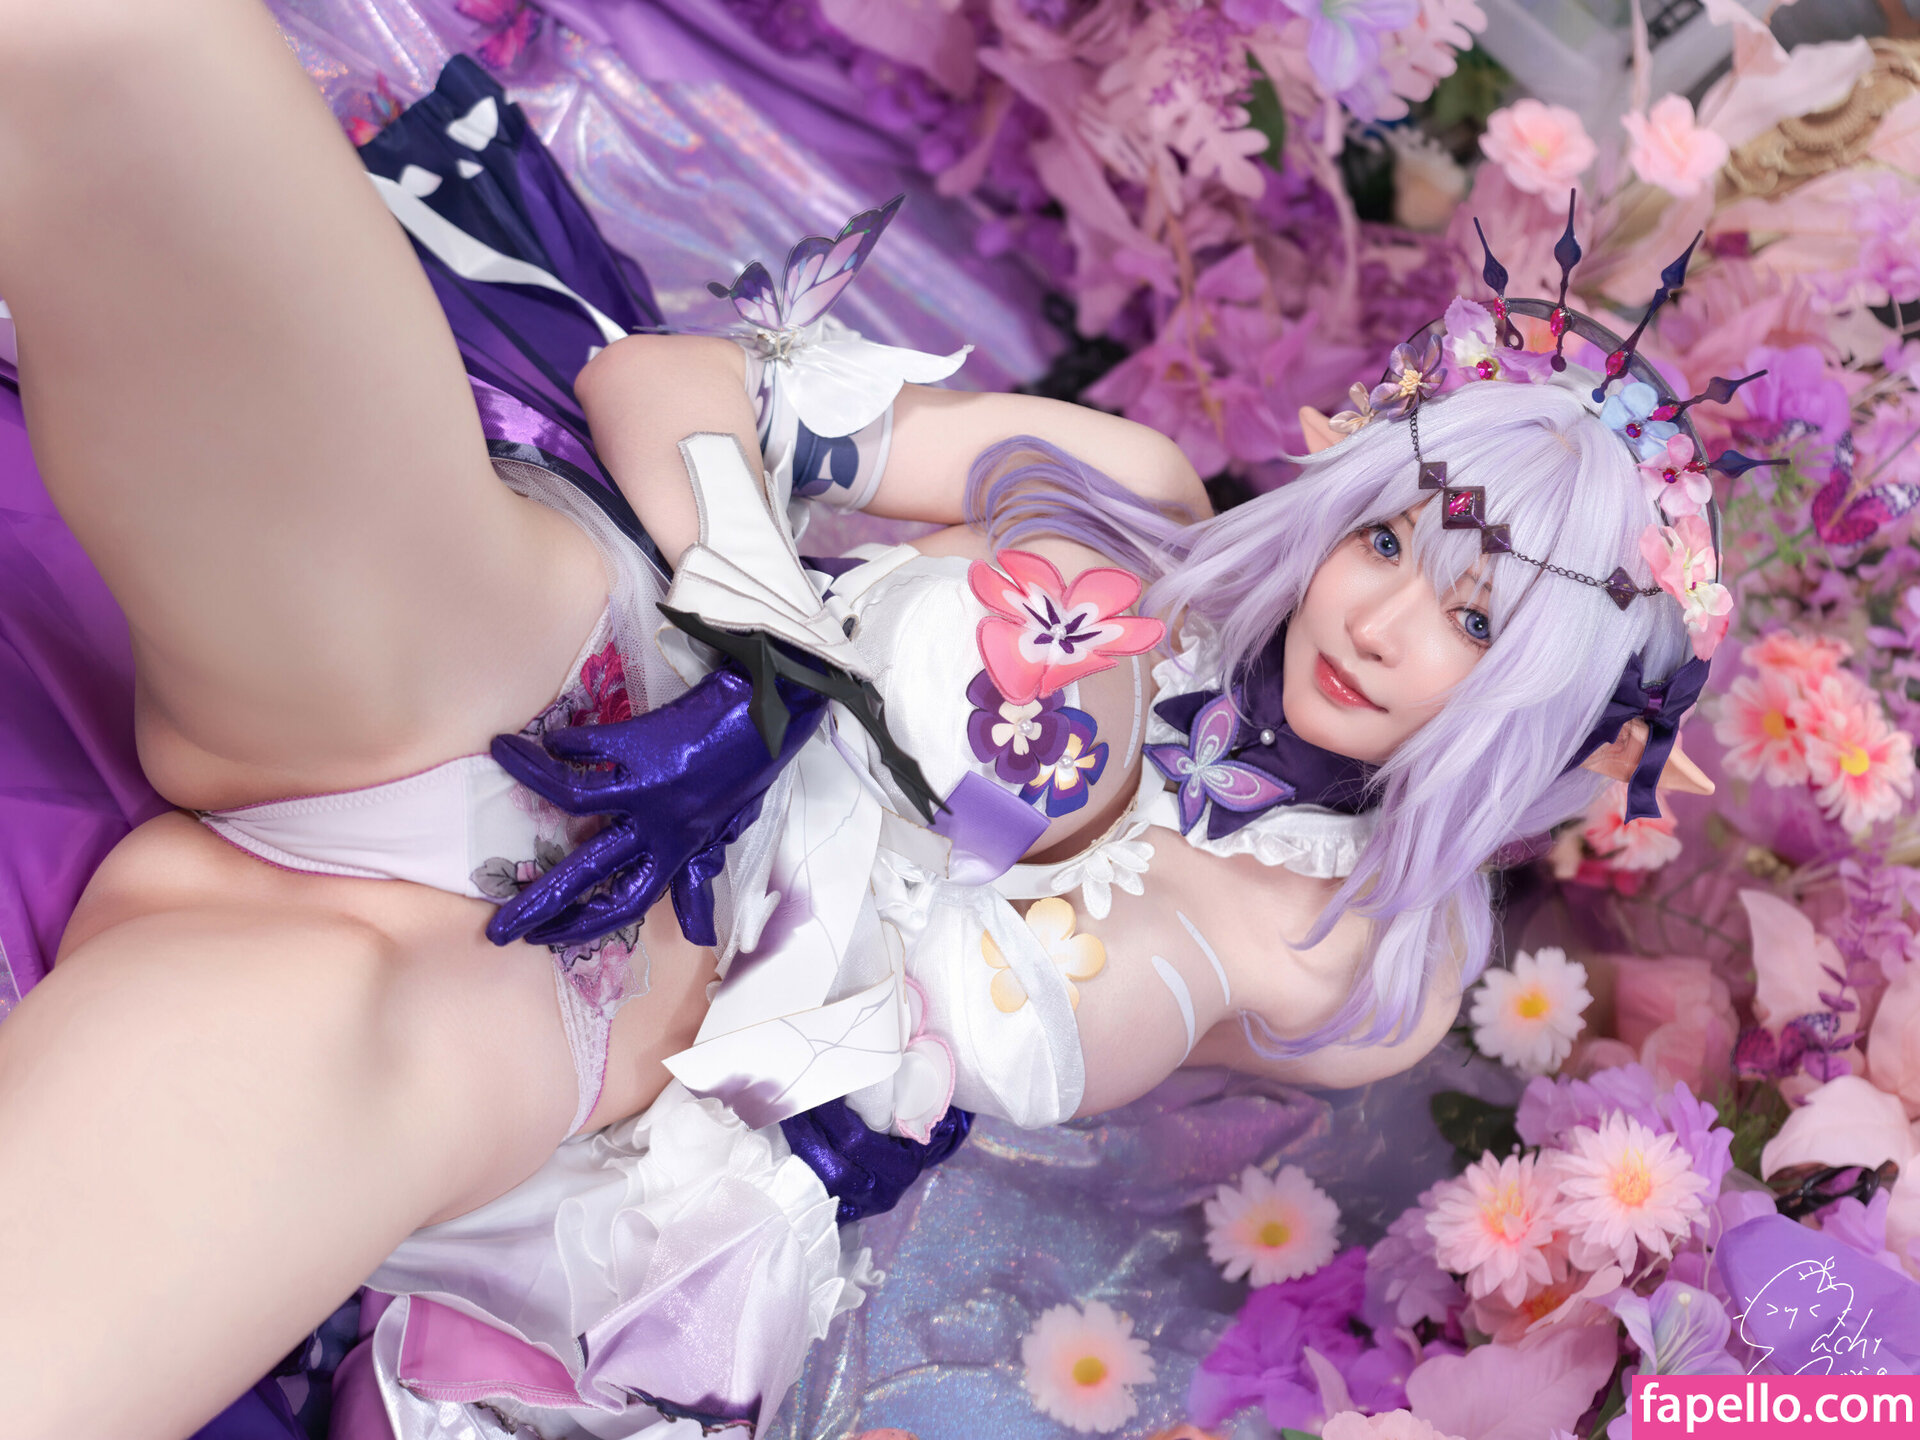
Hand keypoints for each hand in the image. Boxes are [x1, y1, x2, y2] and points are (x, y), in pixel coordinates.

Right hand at [484, 660, 825, 948]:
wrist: (774, 711)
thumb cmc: (749, 767)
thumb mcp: (725, 829)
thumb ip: (699, 875)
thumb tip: (696, 933)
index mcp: (680, 849)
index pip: (628, 903)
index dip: (585, 927)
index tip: (544, 942)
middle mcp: (662, 826)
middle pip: (592, 875)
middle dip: (542, 904)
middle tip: (499, 929)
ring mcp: (652, 786)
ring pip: (575, 799)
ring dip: (532, 777)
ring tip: (500, 756)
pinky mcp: (648, 744)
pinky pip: (591, 745)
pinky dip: (563, 741)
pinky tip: (545, 733)